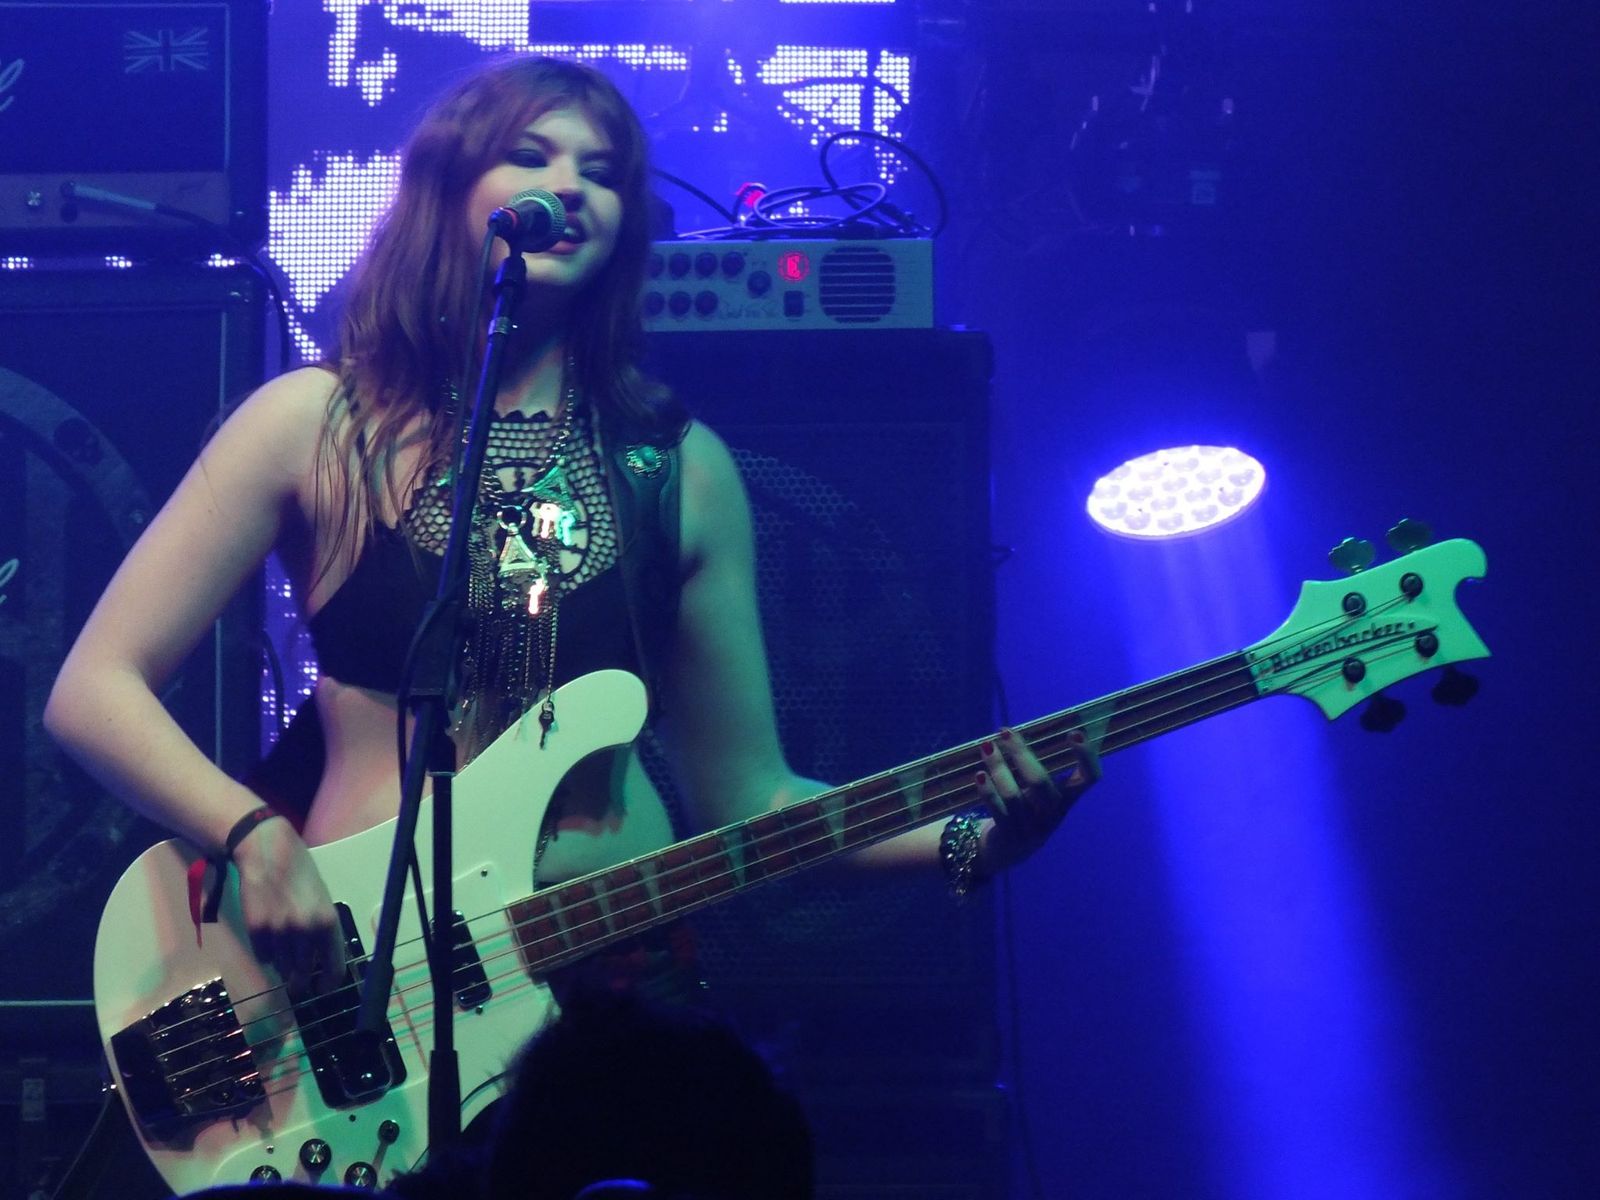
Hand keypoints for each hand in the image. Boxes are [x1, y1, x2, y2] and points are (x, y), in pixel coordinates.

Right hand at [231, 818, 346, 995]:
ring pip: (283, 969)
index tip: (323, 988)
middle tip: (299, 978)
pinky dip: (266, 953)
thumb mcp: (322, 899)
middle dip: (302, 979)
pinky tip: (269, 937)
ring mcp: (280, 932)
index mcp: (328, 922)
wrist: (268, 851)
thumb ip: (323, 929)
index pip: (334, 969)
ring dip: (284, 965)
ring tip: (284, 948)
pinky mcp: (256, 930)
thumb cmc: (300, 872)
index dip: (328, 984)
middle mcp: (306, 931)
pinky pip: (263, 957)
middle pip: (304, 975)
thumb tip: (324, 958)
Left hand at [975, 726, 1099, 878]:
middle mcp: (1053, 813)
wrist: (1008, 851)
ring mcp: (1031, 827)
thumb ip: (1032, 768)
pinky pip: (998, 810)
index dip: (1086, 757)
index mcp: (1066, 798)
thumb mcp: (1037, 793)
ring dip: (998, 767)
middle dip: (1021, 754)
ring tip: (986, 746)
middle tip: (1004, 732)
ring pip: (1013, 795)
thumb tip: (1011, 733)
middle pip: (1040, 782)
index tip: (1074, 733)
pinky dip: (987, 791)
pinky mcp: (1010, 836)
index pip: (1089, 779)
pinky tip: (980, 774)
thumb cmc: (1026, 809)